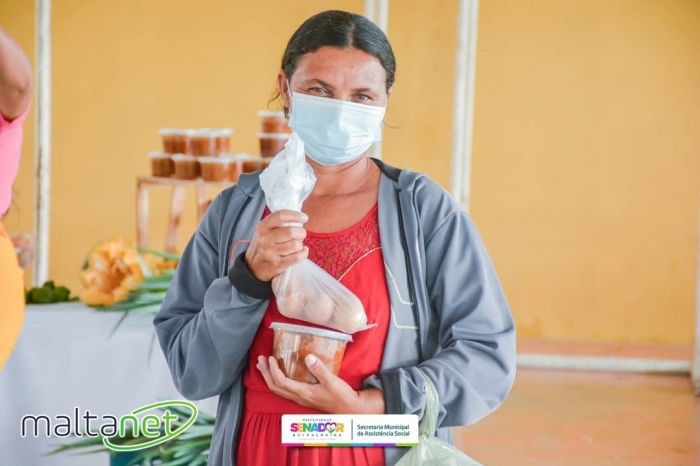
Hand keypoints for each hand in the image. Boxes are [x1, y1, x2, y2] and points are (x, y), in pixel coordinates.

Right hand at [245, 210, 308, 281]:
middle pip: (291, 232)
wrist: (252, 268)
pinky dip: (303, 253)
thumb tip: (299, 217)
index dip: (295, 215)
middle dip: (301, 232)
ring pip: (295, 245)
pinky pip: (297, 257)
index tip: (304, 217)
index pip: (280, 216)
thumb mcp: (264, 231)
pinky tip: (302, 251)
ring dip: (300, 245)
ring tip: (297, 245)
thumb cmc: (263, 246)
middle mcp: (265, 239)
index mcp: (262, 227)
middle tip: (301, 234)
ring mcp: (270, 253)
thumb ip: (277, 223)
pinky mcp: (277, 265)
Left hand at [257, 354, 384, 414]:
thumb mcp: (331, 381)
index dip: (273, 370)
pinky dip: (277, 381)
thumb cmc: (340, 395)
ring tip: (264, 366)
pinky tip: (279, 374)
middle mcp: (298, 397)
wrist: (348, 408)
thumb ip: (319, 369)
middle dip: (265, 373)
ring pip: (278, 390)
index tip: (271, 358)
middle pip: (275, 387)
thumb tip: (308, 357)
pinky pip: (284, 390)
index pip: (281, 382)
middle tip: (260, 360)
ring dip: (269, 377)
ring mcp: (300, 399)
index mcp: (303, 392)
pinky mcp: (304, 398)